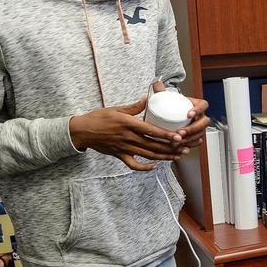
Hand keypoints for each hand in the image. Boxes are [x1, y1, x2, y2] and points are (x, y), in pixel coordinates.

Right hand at [70, 95, 188, 171]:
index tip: (179, 136)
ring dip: (164, 157)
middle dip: (171, 148)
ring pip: (148, 155)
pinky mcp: (120, 155)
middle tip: (184, 148)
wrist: (82, 131)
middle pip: (153, 145)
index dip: (166, 135)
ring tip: (177, 156)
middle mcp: (128, 137)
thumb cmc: (98, 117)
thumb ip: (134, 107)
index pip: (151, 131)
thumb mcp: (116, 109)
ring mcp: (124, 148)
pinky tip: (155, 166)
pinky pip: (134, 165)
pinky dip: (145, 167)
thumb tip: (147, 98)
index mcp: (129, 124)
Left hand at [151, 80, 211, 150]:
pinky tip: (181, 148)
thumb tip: (156, 83)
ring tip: (178, 141)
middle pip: (203, 123)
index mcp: (197, 105)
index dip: (198, 110)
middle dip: (193, 129)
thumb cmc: (172, 106)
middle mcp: (200, 117)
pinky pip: (196, 142)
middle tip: (181, 132)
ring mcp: (199, 128)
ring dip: (190, 139)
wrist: (172, 115)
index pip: (203, 105)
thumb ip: (161, 90)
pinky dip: (189, 146)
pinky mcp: (195, 137)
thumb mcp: (166, 97)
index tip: (189, 114)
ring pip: (200, 134)